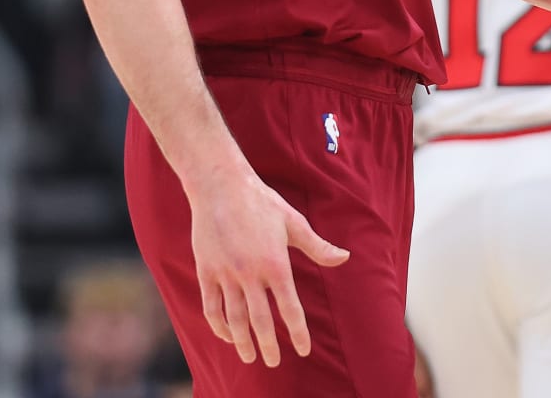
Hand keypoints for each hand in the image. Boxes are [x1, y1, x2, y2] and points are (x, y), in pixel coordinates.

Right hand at [188, 168, 348, 365]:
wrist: (221, 187)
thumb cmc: (262, 202)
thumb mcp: (294, 223)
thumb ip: (318, 246)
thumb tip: (344, 258)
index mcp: (276, 264)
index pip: (289, 308)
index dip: (297, 332)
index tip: (303, 350)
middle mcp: (250, 274)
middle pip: (260, 320)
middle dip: (268, 345)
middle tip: (273, 363)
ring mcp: (225, 274)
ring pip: (234, 319)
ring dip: (242, 341)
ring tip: (249, 357)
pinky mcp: (206, 272)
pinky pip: (211, 307)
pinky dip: (218, 325)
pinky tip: (227, 335)